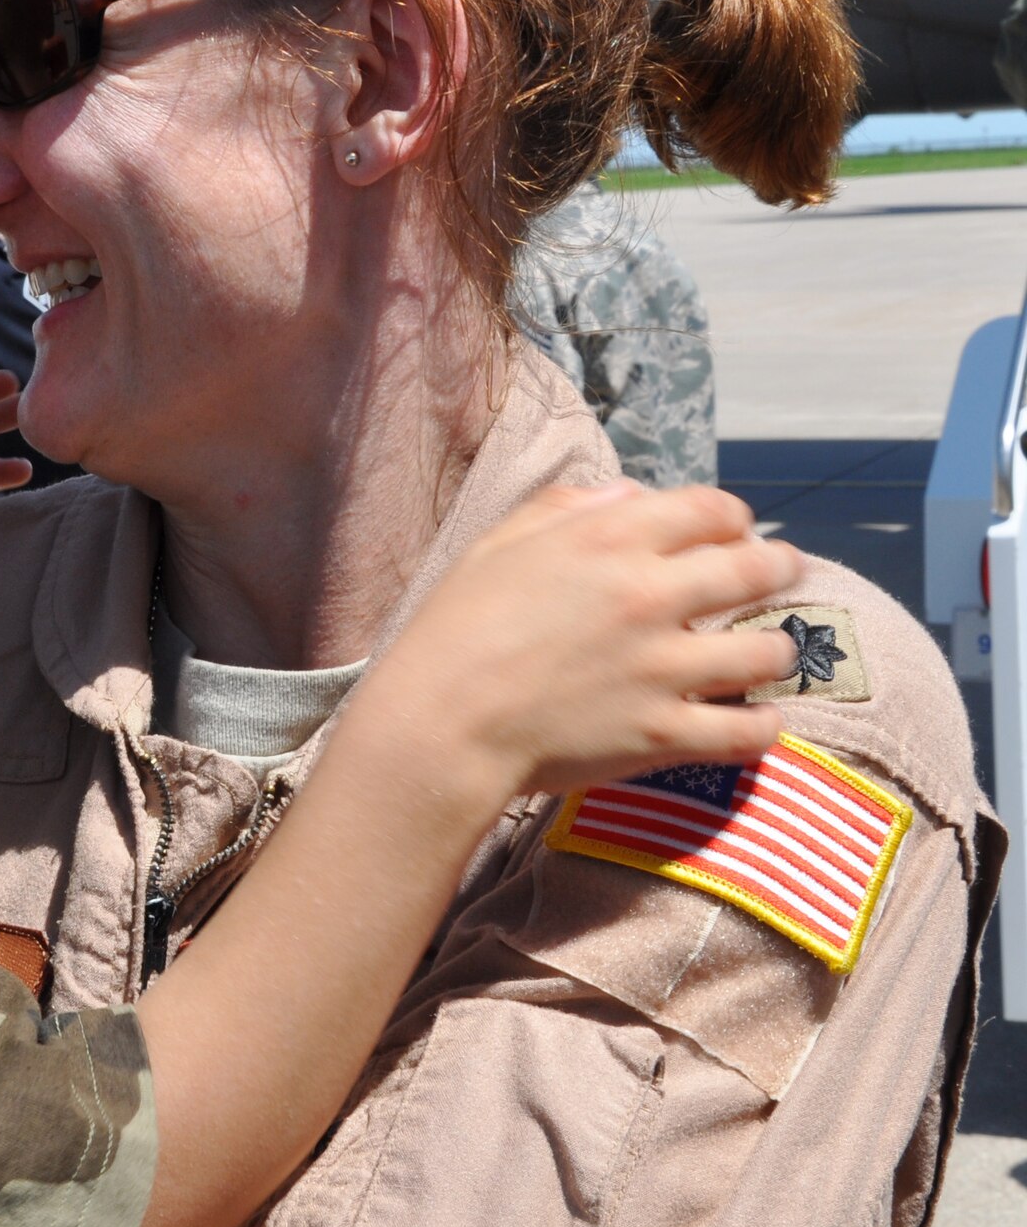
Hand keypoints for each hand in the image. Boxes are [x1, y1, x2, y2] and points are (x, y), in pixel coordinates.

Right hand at [373, 482, 804, 796]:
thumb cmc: (454, 630)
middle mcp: (651, 594)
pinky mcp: (665, 732)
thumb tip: (628, 495)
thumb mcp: (495, 544)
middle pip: (757, 569)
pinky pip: (747, 730)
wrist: (440, 722)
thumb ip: (563, 508)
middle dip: (781, 568)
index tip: (734, 531)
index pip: (711, 509)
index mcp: (610, 538)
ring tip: (768, 656)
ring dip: (775, 650)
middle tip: (786, 574)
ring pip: (767, 651)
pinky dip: (762, 726)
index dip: (732, 518)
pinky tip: (756, 721)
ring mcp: (665, 666)